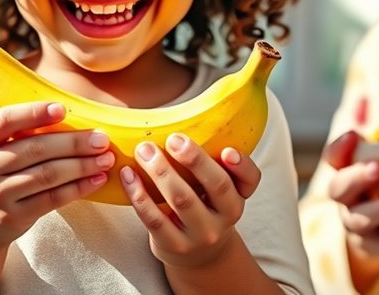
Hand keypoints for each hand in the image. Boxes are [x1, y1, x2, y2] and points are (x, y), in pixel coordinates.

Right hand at [0, 101, 114, 246]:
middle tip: (102, 139)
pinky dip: (79, 187)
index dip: (34, 112)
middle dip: (74, 142)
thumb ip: (19, 133)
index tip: (62, 109)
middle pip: (35, 148)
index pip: (5, 120)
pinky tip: (98, 179)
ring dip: (82, 165)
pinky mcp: (13, 217)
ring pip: (48, 174)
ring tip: (106, 158)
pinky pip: (53, 199)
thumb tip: (69, 114)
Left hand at [120, 133, 260, 268]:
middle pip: (217, 186)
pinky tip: (128, 174)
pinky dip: (138, 194)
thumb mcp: (218, 192)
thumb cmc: (204, 209)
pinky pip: (154, 218)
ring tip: (144, 150)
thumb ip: (213, 165)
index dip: (242, 165)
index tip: (227, 150)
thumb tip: (189, 124)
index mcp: (238, 197)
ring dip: (160, 171)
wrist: (196, 254)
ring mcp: (200, 234)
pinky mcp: (174, 245)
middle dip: (194, 159)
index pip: (250, 180)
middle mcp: (225, 217)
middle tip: (173, 138)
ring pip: (182, 199)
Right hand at [324, 131, 378, 262]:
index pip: (334, 156)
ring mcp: (354, 223)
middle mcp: (345, 198)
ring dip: (378, 210)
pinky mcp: (369, 247)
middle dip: (357, 178)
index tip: (356, 136)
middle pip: (338, 188)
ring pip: (357, 220)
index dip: (340, 147)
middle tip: (377, 167)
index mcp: (348, 171)